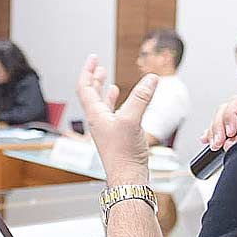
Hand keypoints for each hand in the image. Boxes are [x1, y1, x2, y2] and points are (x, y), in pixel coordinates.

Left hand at [75, 55, 157, 185]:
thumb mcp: (132, 120)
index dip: (88, 71)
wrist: (127, 178)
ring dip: (104, 91)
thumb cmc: (124, 154)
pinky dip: (117, 105)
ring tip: (107, 81)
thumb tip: (151, 78)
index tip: (93, 58)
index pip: (85, 87)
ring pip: (102, 105)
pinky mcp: (117, 138)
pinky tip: (125, 104)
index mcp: (96, 115)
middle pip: (91, 95)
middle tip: (97, 66)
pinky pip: (114, 116)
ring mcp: (107, 130)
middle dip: (94, 79)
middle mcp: (98, 122)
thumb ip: (141, 98)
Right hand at [200, 95, 236, 151]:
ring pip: (218, 118)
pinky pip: (216, 126)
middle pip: (223, 111)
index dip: (230, 119)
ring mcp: (235, 114)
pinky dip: (210, 133)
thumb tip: (231, 142)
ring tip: (214, 144)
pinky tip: (205, 138)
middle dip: (218, 128)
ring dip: (213, 132)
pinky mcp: (230, 125)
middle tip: (218, 143)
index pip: (235, 105)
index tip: (230, 133)